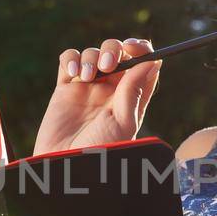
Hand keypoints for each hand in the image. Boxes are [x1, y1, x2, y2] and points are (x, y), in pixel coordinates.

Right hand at [32, 37, 160, 155]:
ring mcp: (88, 88)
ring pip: (93, 54)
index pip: (142, 64)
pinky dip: (71, 58)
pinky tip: (74, 72)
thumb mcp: (122, 123)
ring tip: (87, 76)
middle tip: (108, 64)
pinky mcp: (65, 89)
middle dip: (113, 50)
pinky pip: (69, 61)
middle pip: (117, 53)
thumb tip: (152, 61)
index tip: (134, 48)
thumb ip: (133, 91)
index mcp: (131, 98)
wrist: (65, 168)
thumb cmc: (99, 152)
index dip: (141, 50)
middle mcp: (111, 91)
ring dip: (91, 56)